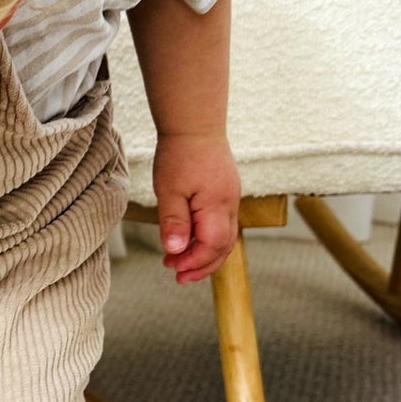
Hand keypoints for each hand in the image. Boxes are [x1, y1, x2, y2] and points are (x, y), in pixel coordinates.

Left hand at [150, 131, 240, 284]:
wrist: (194, 125)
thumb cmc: (180, 155)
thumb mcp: (170, 191)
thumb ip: (174, 222)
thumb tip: (176, 250)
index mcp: (218, 206)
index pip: (213, 246)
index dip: (194, 262)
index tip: (173, 268)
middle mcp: (230, 204)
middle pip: (224, 247)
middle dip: (202, 265)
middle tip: (178, 276)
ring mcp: (230, 199)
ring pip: (225, 238)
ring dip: (204, 254)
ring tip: (179, 263)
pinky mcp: (225, 194)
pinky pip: (221, 225)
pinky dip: (206, 240)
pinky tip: (188, 242)